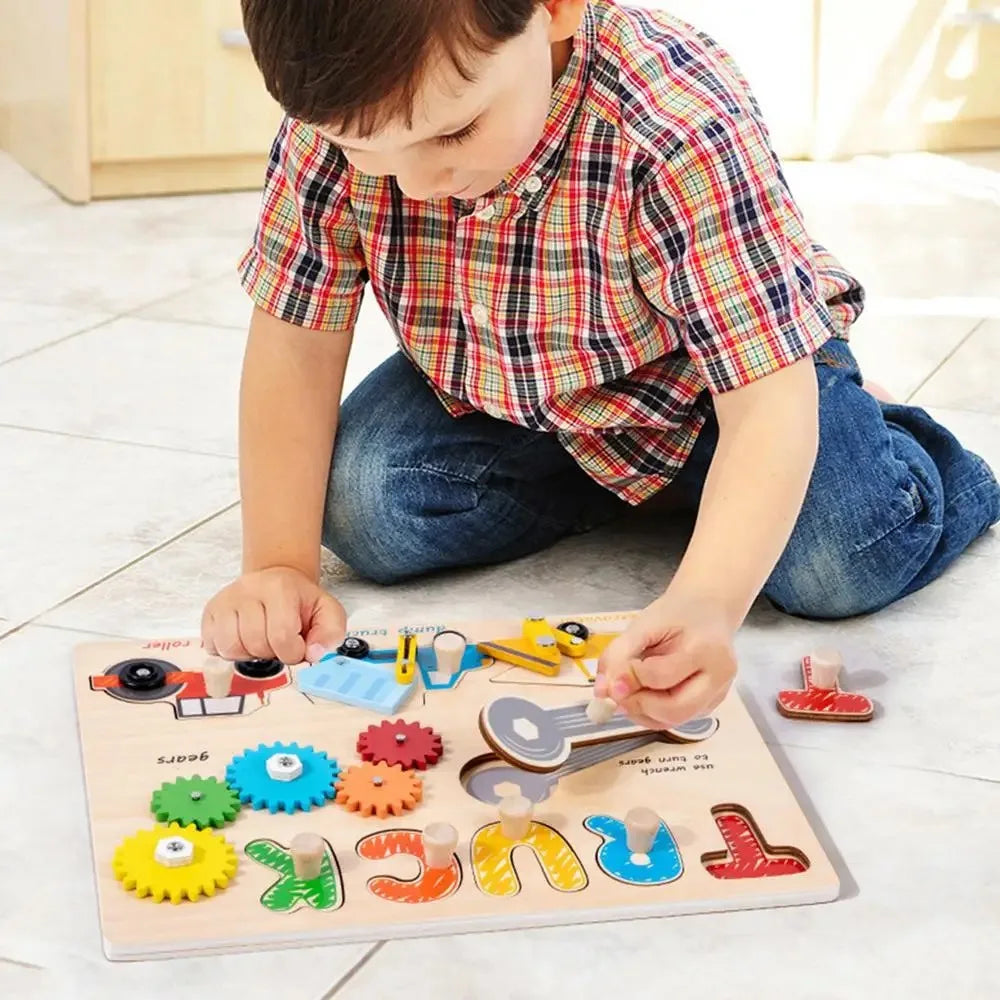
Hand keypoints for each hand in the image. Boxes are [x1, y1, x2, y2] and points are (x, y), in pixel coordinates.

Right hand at [201, 567, 345, 664]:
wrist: (275, 580)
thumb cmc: (299, 601)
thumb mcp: (327, 611)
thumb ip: (331, 633)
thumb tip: (314, 653)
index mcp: (280, 588)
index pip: (282, 637)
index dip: (293, 652)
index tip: (297, 645)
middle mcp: (248, 590)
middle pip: (255, 644)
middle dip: (271, 653)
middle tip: (278, 641)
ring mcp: (225, 600)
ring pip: (231, 648)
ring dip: (249, 654)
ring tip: (260, 640)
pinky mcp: (210, 611)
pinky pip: (213, 647)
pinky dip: (230, 651)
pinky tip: (243, 639)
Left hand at [594, 594, 736, 728]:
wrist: (708, 609)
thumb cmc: (677, 614)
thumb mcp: (644, 623)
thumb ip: (619, 654)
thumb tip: (602, 691)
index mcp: (707, 649)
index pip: (662, 676)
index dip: (631, 680)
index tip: (611, 678)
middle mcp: (719, 677)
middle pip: (675, 709)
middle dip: (638, 705)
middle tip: (616, 695)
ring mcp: (717, 694)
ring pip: (675, 721)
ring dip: (642, 713)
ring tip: (625, 693)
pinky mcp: (710, 705)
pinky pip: (677, 719)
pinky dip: (652, 713)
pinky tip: (641, 695)